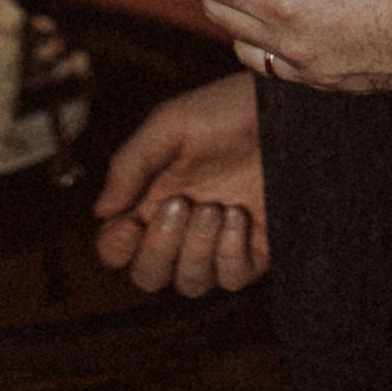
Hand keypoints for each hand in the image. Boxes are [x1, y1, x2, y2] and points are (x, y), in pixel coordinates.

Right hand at [92, 72, 267, 293]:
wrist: (289, 106)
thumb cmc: (228, 109)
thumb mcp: (172, 124)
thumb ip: (131, 164)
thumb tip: (102, 212)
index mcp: (152, 197)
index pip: (117, 248)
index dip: (115, 249)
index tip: (128, 225)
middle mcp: (182, 225)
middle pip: (150, 276)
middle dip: (158, 249)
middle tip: (180, 204)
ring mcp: (219, 240)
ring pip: (190, 284)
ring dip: (196, 249)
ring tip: (214, 207)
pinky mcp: (257, 248)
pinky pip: (231, 279)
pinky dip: (229, 254)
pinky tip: (238, 215)